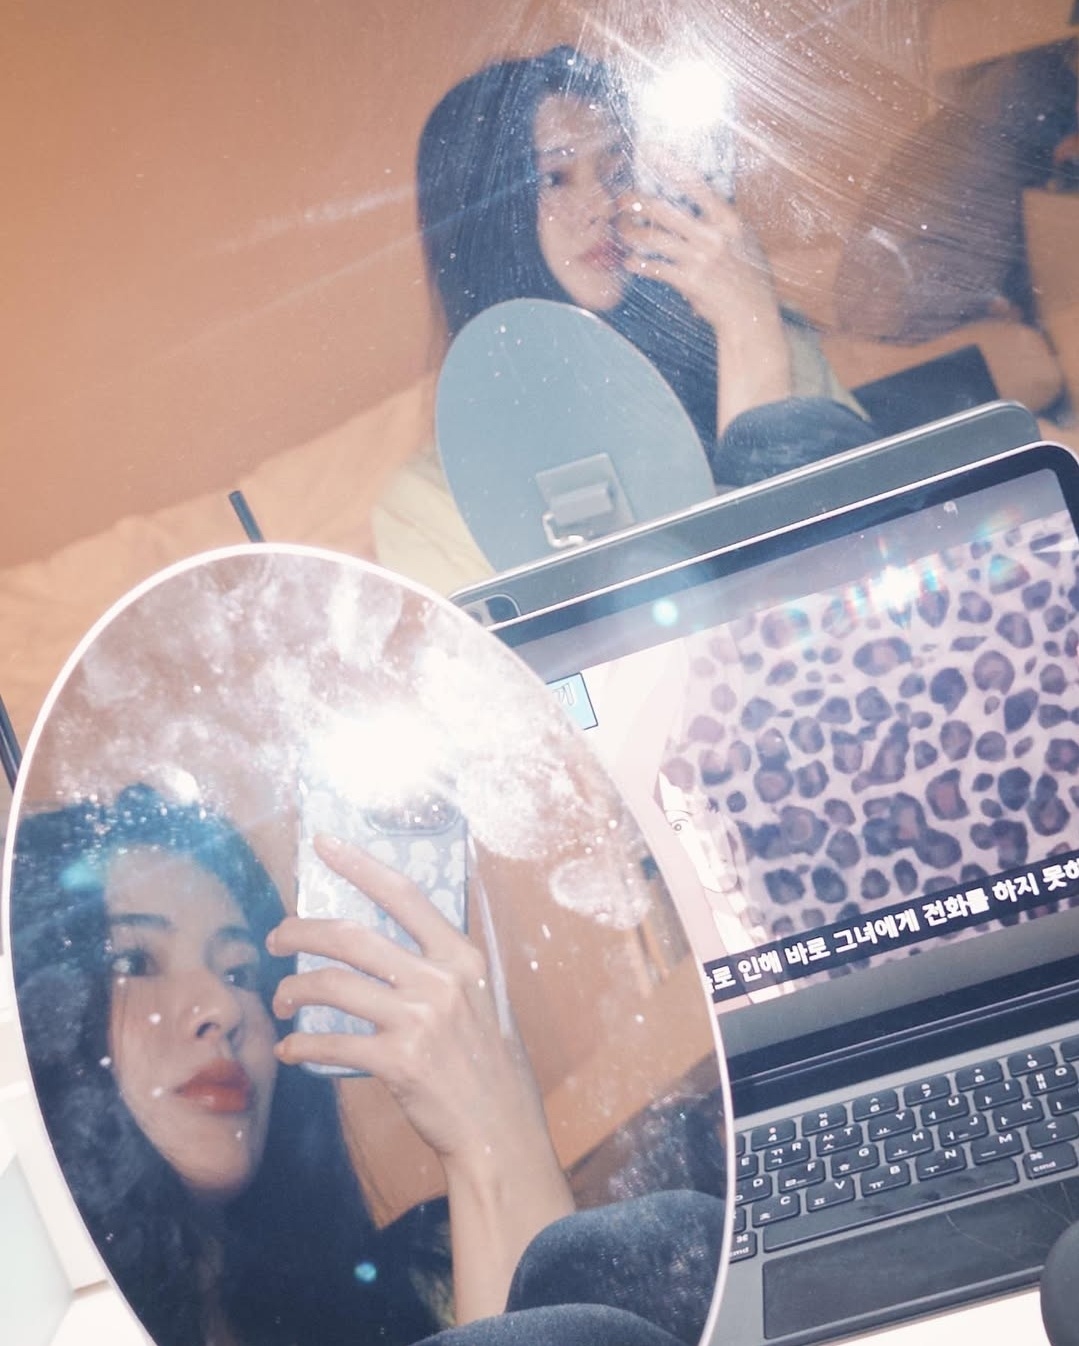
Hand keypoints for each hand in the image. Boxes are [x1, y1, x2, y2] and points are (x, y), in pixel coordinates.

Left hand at [268, 834, 551, 1170]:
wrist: (499, 1131)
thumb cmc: (488, 1066)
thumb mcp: (481, 1000)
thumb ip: (441, 970)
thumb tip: (391, 945)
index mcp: (462, 957)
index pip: (404, 895)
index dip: (360, 865)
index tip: (324, 844)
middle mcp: (441, 980)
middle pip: (352, 936)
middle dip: (301, 931)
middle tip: (276, 938)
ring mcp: (419, 1020)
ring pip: (333, 985)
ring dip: (294, 990)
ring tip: (281, 1001)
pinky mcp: (398, 1061)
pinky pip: (331, 1043)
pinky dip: (301, 1046)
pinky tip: (291, 1051)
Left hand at [618, 177, 777, 336]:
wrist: (752, 315)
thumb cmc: (749, 276)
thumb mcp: (744, 240)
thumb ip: (721, 222)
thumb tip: (702, 200)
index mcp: (729, 220)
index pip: (696, 185)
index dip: (671, 166)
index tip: (651, 151)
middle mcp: (713, 236)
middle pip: (665, 210)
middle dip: (637, 202)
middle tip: (621, 199)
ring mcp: (700, 259)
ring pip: (654, 239)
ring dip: (632, 233)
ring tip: (621, 230)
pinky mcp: (689, 282)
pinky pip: (655, 268)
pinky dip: (639, 264)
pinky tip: (630, 262)